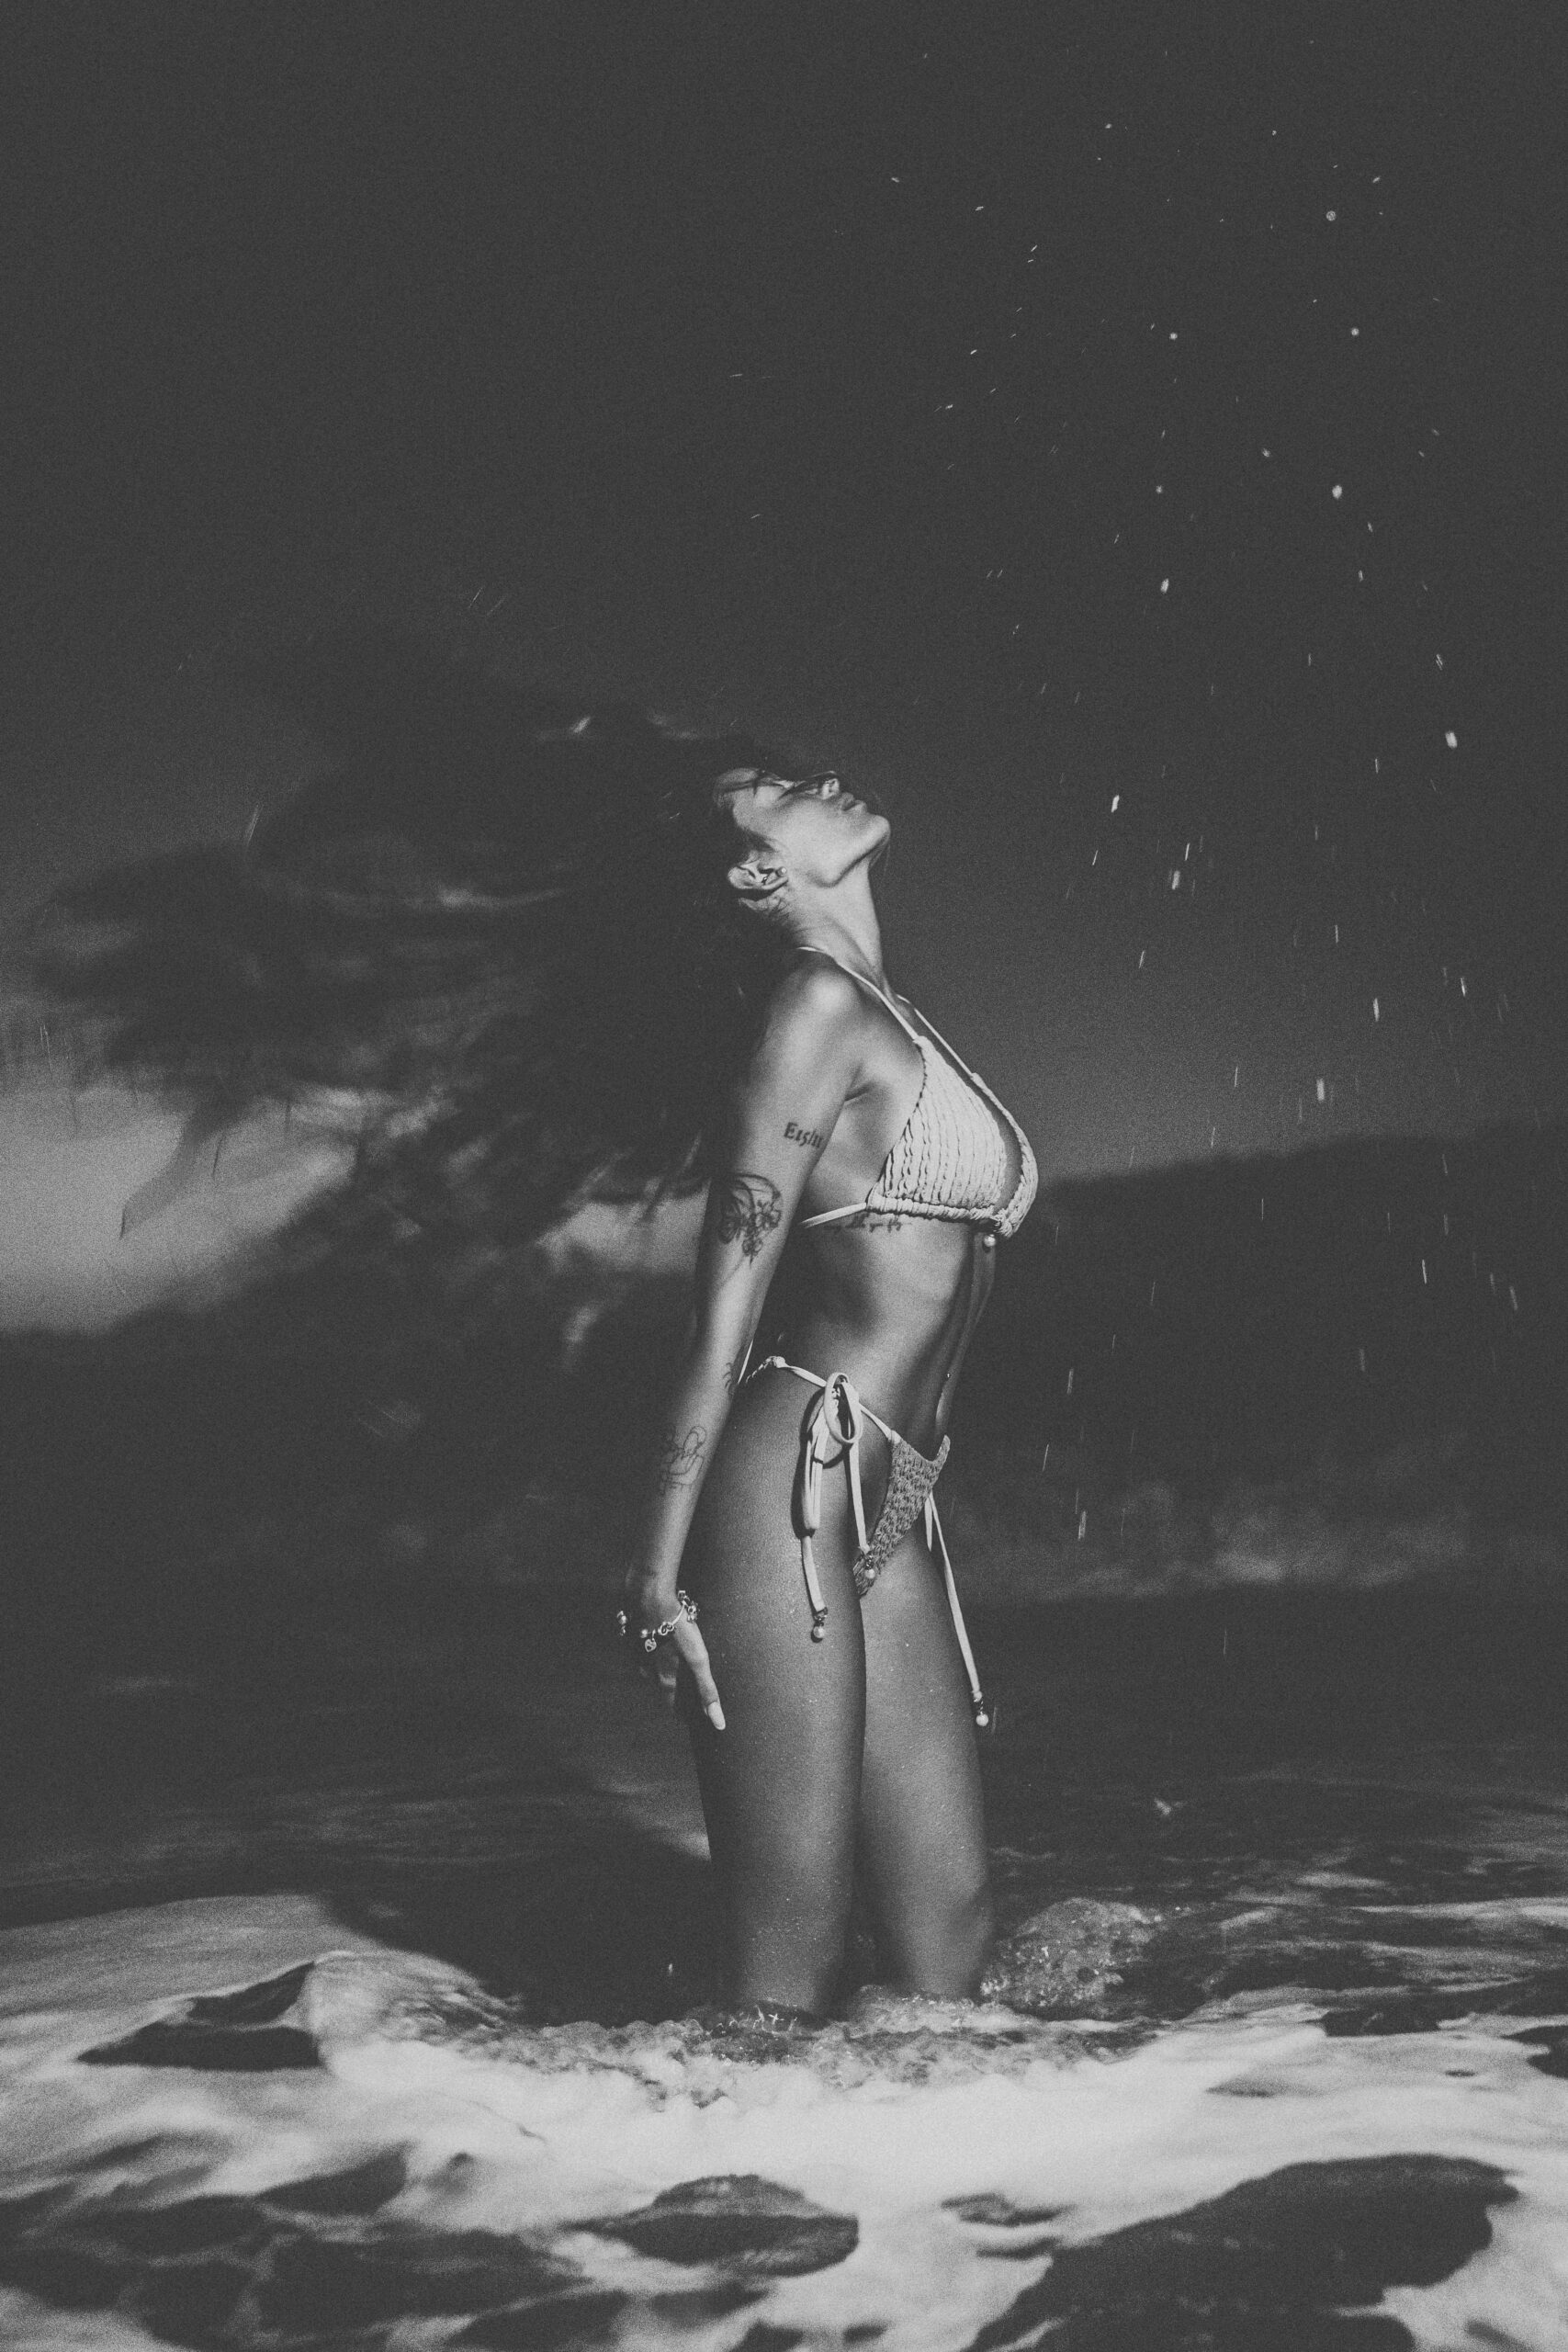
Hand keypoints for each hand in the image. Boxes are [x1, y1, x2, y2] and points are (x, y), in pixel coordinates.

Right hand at [620, 1579, 724, 1730]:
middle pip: (662, 1686)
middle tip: (685, 1691)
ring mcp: (637, 1652)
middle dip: (673, 1691)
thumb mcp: (698, 1659)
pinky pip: (644, 1649)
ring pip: (651, 1668)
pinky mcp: (633, 1635)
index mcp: (663, 1678)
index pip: (673, 1704)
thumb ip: (707, 1689)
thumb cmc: (676, 1627)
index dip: (682, 1711)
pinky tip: (660, 1641)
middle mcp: (647, 1670)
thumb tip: (718, 1721)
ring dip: (662, 1670)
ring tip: (674, 1666)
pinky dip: (654, 1650)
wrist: (649, 1596)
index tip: (688, 1716)